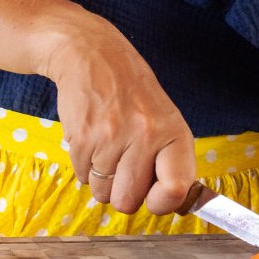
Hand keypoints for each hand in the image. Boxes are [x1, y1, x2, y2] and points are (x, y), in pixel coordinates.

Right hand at [42, 14, 194, 217]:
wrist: (91, 53)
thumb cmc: (131, 91)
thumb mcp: (164, 118)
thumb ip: (171, 161)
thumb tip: (176, 204)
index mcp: (173, 132)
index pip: (176, 189)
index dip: (162, 203)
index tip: (154, 198)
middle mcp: (145, 136)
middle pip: (129, 202)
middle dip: (122, 191)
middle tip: (123, 165)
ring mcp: (111, 137)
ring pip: (102, 194)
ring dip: (101, 179)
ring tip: (106, 147)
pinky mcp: (82, 138)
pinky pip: (82, 178)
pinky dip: (84, 165)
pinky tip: (91, 138)